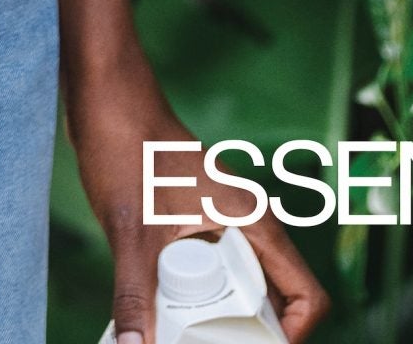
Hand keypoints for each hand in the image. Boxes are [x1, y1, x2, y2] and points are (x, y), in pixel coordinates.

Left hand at [67, 55, 328, 343]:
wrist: (104, 95)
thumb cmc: (124, 146)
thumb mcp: (130, 233)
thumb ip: (134, 295)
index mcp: (253, 222)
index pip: (307, 296)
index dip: (291, 336)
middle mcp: (249, 221)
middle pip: (276, 298)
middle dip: (250, 332)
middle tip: (206, 342)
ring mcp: (224, 217)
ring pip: (243, 284)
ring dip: (221, 315)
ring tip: (183, 333)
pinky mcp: (198, 216)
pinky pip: (216, 268)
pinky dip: (200, 295)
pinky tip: (163, 306)